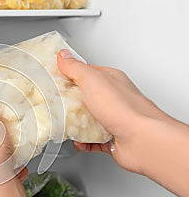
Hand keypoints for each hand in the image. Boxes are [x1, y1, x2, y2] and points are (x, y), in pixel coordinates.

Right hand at [57, 49, 171, 173]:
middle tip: (58, 103)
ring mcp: (114, 119)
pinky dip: (83, 141)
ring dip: (76, 123)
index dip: (70, 74)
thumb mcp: (92, 79)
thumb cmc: (123, 108)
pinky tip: (78, 140)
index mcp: (111, 79)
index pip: (87, 72)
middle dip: (70, 102)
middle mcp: (114, 98)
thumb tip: (63, 55)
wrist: (141, 139)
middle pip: (86, 97)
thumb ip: (75, 68)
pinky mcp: (112, 138)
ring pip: (88, 119)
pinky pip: (92, 139)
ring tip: (67, 122)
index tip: (55, 78)